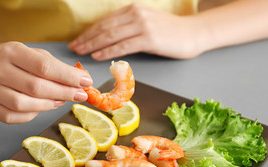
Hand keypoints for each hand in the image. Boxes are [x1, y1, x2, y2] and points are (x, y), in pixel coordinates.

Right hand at [0, 42, 92, 123]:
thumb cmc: (15, 61)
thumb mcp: (34, 54)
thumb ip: (56, 67)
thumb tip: (81, 81)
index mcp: (12, 52)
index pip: (44, 66)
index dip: (68, 76)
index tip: (86, 81)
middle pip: (35, 87)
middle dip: (63, 93)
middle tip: (80, 95)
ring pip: (23, 104)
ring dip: (48, 105)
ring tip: (61, 100)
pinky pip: (13, 117)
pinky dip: (32, 114)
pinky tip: (41, 107)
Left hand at [68, 3, 204, 59]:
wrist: (193, 33)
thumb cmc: (170, 32)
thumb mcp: (146, 23)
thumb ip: (129, 26)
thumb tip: (108, 38)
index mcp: (133, 9)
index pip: (105, 21)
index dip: (88, 32)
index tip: (77, 40)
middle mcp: (135, 14)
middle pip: (104, 27)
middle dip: (86, 38)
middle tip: (73, 48)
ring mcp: (142, 25)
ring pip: (110, 36)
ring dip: (92, 45)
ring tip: (80, 52)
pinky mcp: (149, 38)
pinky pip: (122, 46)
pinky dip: (108, 51)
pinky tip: (97, 56)